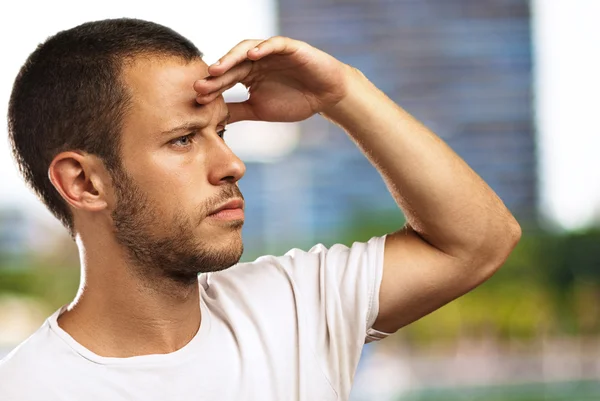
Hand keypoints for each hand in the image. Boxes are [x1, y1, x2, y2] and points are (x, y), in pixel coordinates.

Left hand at [193, 36, 353, 123]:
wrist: (326, 96)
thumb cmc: (295, 101)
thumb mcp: (260, 110)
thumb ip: (238, 111)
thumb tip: (214, 121)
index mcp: (248, 74)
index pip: (225, 79)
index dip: (212, 88)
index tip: (198, 99)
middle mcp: (256, 60)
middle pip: (231, 65)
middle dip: (216, 75)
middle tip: (200, 85)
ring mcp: (271, 52)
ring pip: (246, 50)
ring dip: (231, 58)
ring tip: (218, 69)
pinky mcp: (289, 47)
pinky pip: (273, 44)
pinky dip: (263, 47)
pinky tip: (252, 55)